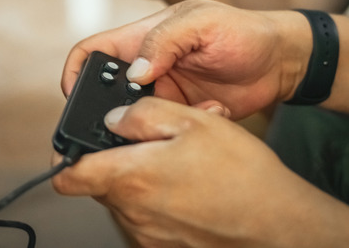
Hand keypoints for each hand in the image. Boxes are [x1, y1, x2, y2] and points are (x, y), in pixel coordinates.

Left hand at [51, 98, 309, 247]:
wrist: (280, 225)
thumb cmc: (240, 174)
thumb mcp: (191, 121)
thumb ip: (142, 114)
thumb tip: (115, 118)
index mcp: (129, 178)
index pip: (67, 176)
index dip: (67, 156)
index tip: (76, 144)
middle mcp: (132, 213)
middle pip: (101, 183)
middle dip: (120, 160)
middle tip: (155, 143)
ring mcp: (149, 235)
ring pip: (127, 199)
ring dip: (143, 180)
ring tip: (181, 164)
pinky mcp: (167, 246)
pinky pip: (149, 218)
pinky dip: (161, 201)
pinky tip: (191, 187)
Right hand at [61, 0, 309, 118]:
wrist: (282, 62)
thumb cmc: (243, 31)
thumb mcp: (202, 23)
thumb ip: (164, 41)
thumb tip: (135, 74)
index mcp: (140, 39)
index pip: (91, 52)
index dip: (74, 71)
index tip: (74, 95)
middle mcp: (146, 69)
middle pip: (105, 92)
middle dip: (108, 110)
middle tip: (130, 120)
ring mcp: (162, 94)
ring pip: (134, 118)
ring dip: (151, 123)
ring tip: (185, 112)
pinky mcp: (181, 116)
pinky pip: (166, 131)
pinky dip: (184, 128)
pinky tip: (213, 110)